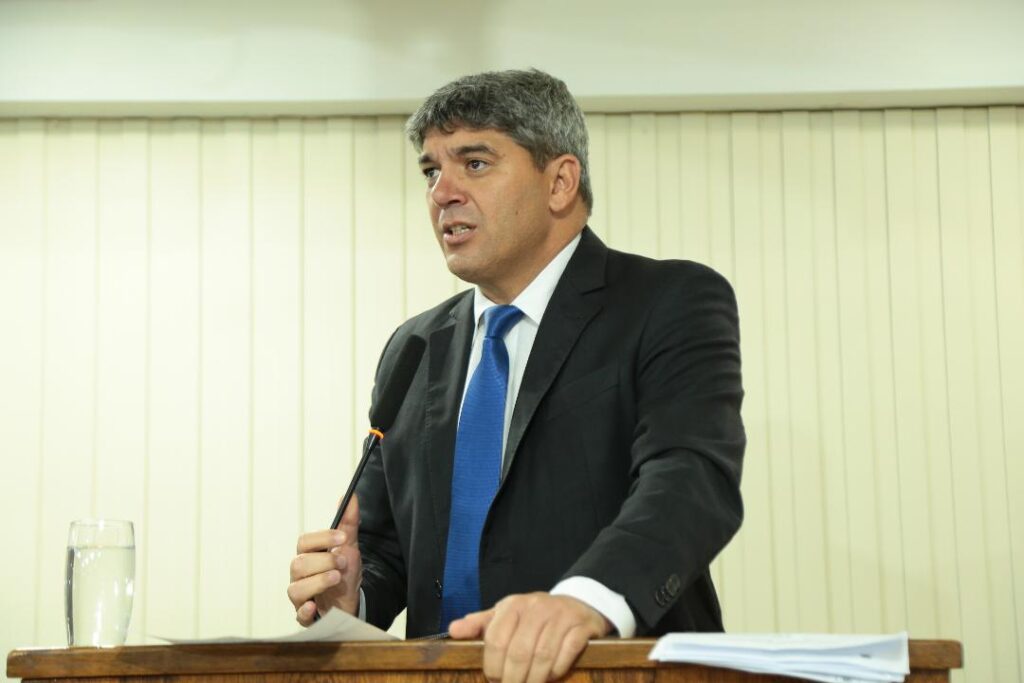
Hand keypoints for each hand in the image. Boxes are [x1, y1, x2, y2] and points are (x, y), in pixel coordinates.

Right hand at [287, 495, 361, 625]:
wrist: (353, 601)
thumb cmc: (344, 572)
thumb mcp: (349, 547)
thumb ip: (348, 523)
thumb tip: (350, 495)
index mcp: (308, 555)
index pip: (304, 542)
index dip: (322, 538)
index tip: (343, 538)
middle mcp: (300, 575)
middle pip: (298, 564)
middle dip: (323, 561)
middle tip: (343, 561)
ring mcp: (301, 596)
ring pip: (295, 589)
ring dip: (317, 581)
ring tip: (337, 578)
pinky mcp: (306, 616)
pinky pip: (298, 615)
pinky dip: (304, 610)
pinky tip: (315, 605)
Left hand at [448, 592, 612, 681]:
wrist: (576, 605)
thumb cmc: (534, 616)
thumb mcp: (506, 615)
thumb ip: (481, 624)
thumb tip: (453, 630)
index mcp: (513, 605)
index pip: (496, 638)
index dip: (493, 665)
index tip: (494, 679)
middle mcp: (536, 606)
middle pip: (519, 651)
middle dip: (513, 678)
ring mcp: (561, 615)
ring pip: (543, 654)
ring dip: (535, 678)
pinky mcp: (581, 625)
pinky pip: (567, 651)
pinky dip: (558, 668)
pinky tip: (552, 675)